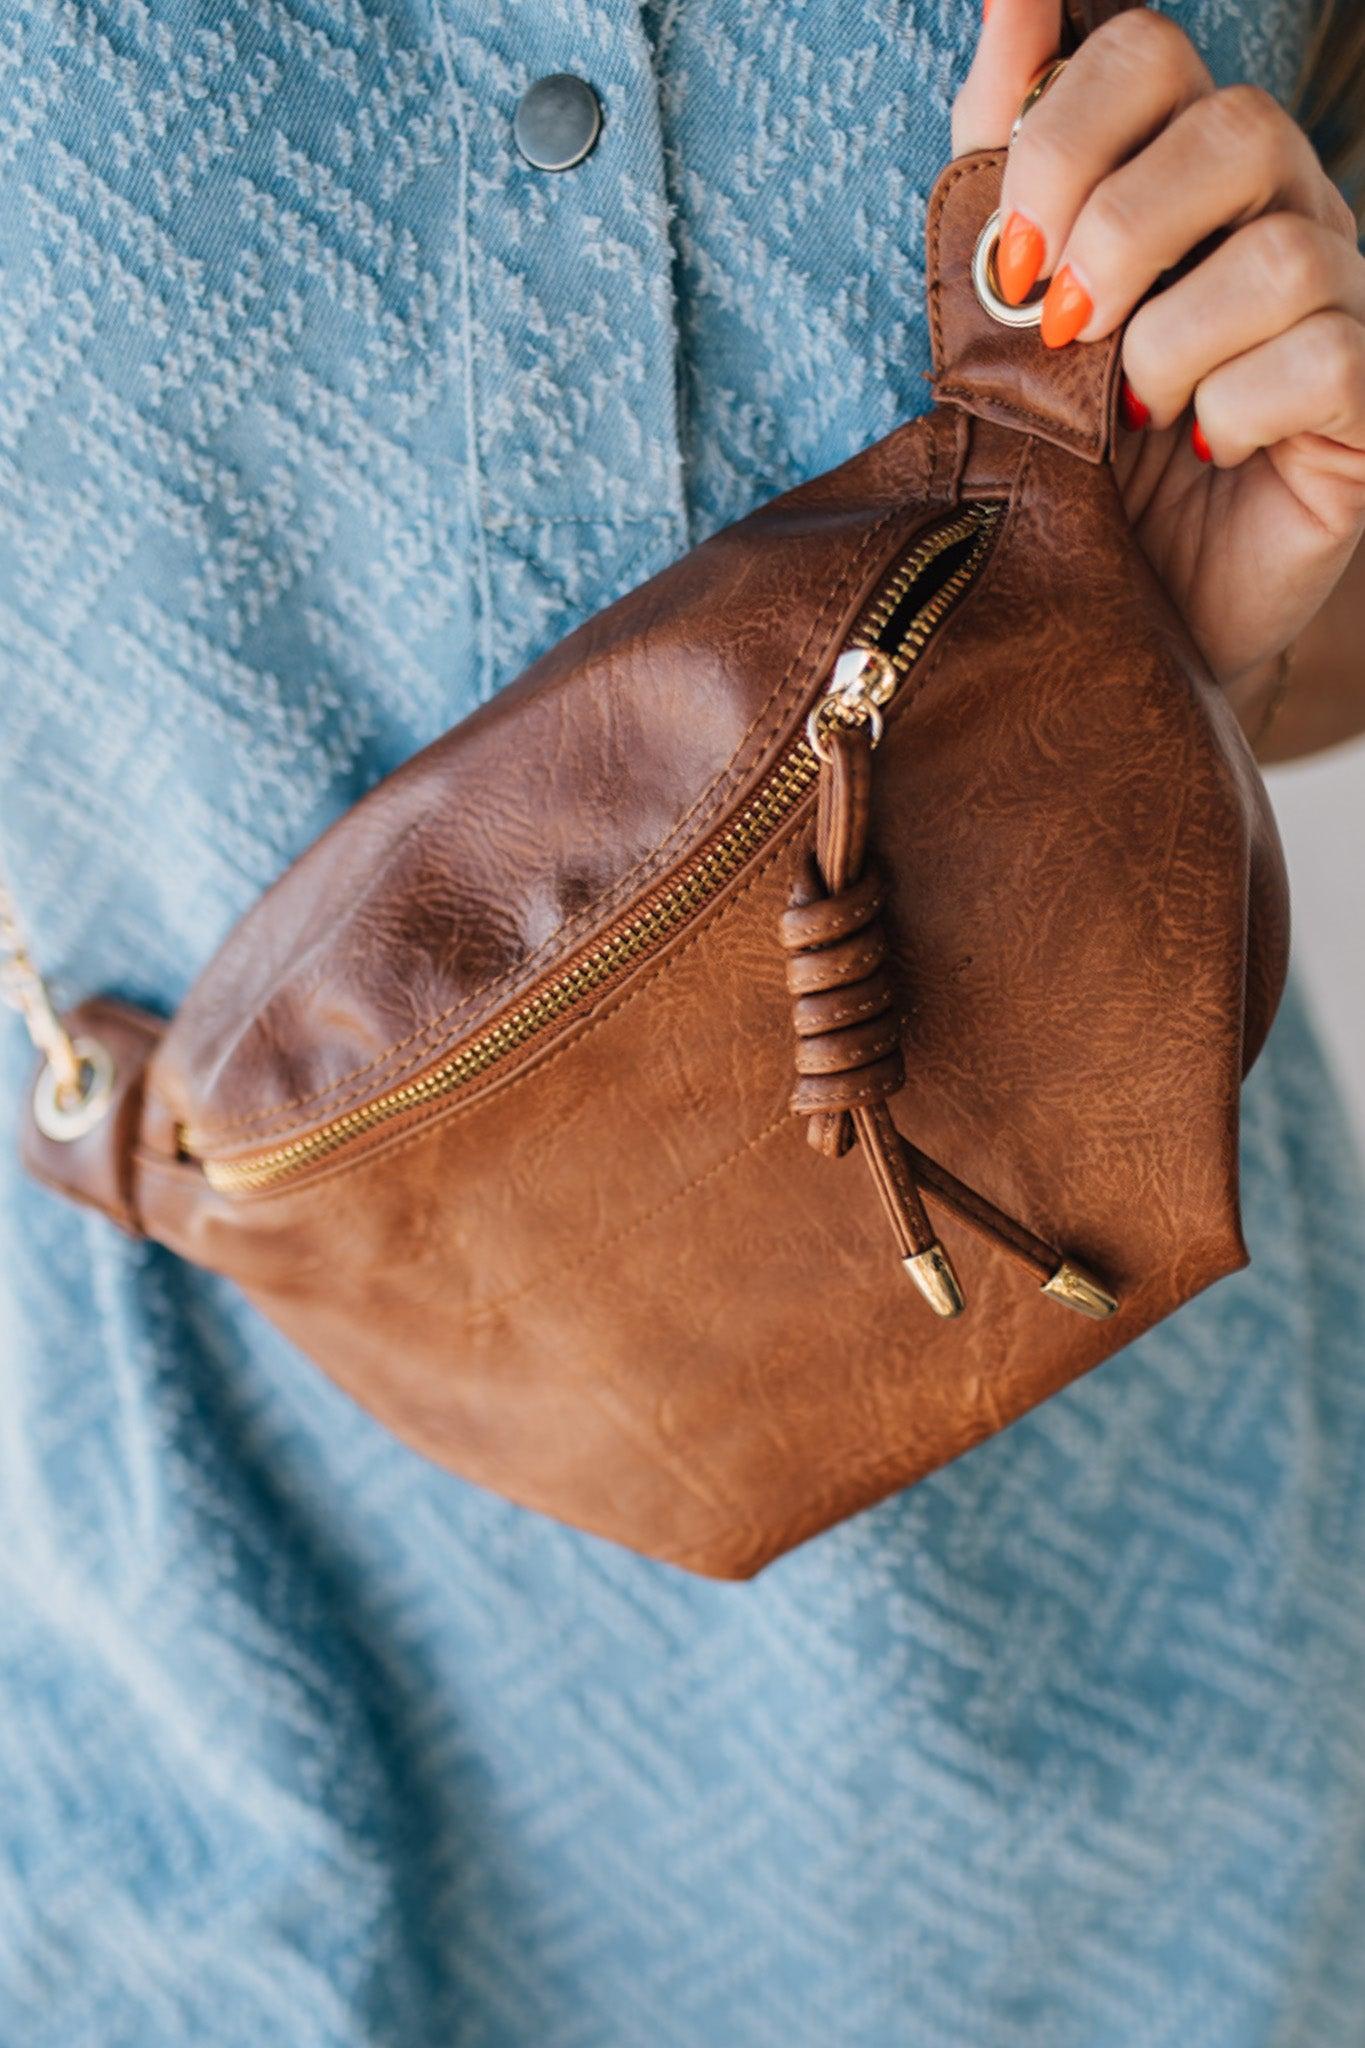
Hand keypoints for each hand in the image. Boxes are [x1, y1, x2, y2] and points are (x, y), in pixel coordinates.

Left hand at [953, 1, 1364, 725]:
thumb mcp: (1009, 306)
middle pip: (1233, 127)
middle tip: (1061, 332)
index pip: (1150, 56)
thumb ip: (1003, 152)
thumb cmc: (1070, 454)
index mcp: (1183, 172)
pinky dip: (1237, 407)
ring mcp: (1337, 304)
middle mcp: (1278, 211)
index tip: (1010, 255)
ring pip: (1280, 253)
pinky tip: (1205, 446)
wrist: (1122, 604)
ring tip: (1131, 418)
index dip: (1067, 134)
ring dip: (1168, 345)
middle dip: (1120, 231)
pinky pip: (1324, 359)